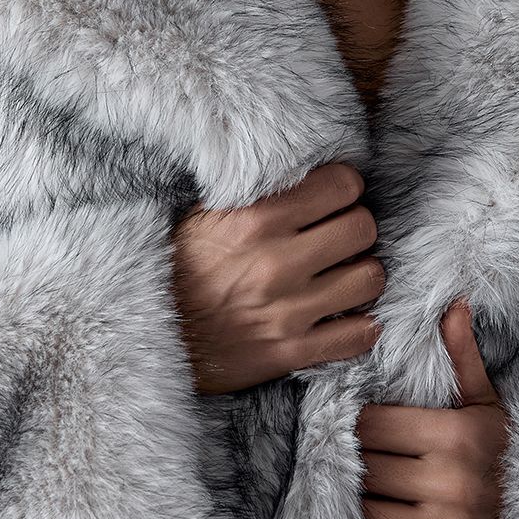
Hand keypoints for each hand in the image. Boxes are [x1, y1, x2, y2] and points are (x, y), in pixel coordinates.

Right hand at [169, 162, 383, 394]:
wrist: (149, 331)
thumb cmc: (178, 264)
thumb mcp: (205, 213)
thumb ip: (257, 191)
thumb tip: (306, 167)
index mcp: (256, 219)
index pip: (343, 184)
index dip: (342, 188)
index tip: (331, 198)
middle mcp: (276, 263)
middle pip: (363, 228)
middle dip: (355, 227)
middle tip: (337, 234)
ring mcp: (286, 312)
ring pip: (370, 279)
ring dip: (360, 273)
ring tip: (341, 273)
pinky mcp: (289, 351)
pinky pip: (358, 337)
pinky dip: (359, 326)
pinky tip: (343, 315)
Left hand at [353, 299, 509, 518]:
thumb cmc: (513, 459)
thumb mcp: (490, 405)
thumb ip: (462, 357)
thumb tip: (453, 303)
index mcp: (457, 436)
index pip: (370, 426)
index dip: (365, 428)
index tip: (373, 431)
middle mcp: (451, 485)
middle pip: (365, 469)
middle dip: (363, 466)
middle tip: (371, 465)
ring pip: (367, 514)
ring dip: (365, 507)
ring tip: (379, 497)